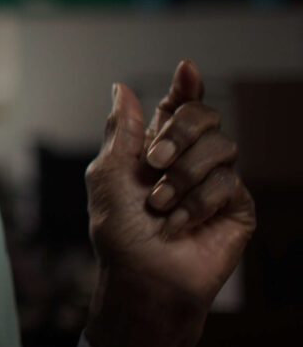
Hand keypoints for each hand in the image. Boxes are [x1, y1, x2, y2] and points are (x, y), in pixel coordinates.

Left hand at [83, 60, 257, 346]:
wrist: (143, 277)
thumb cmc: (119, 230)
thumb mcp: (109, 174)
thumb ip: (123, 130)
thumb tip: (123, 88)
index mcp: (156, 148)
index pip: (178, 108)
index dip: (186, 87)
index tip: (187, 69)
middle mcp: (189, 160)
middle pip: (204, 116)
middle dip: (179, 133)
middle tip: (154, 161)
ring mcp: (216, 181)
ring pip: (221, 147)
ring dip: (183, 176)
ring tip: (160, 206)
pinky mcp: (238, 207)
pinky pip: (230, 183)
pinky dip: (197, 203)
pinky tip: (180, 225)